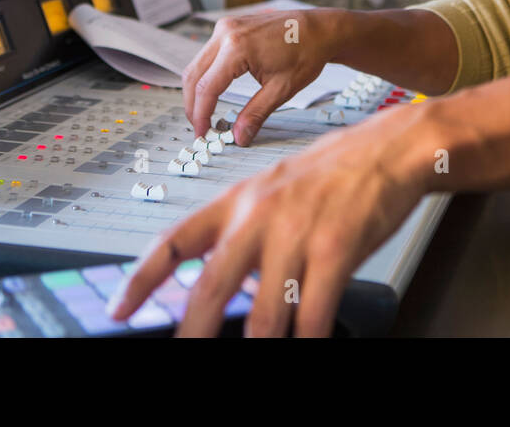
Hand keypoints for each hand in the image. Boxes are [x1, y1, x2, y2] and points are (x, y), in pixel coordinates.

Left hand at [107, 104, 431, 336]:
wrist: (390, 149)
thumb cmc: (334, 173)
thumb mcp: (275, 190)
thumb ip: (244, 229)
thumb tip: (219, 280)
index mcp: (238, 200)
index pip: (175, 240)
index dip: (141, 277)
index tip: (119, 308)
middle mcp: (261, 215)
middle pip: (212, 283)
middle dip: (194, 330)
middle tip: (185, 352)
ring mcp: (298, 232)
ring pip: (265, 310)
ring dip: (259, 344)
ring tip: (255, 360)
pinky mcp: (335, 247)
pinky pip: (314, 310)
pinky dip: (308, 337)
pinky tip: (307, 344)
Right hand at [181, 9, 337, 143]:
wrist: (320, 29)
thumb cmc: (306, 53)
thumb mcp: (282, 89)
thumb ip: (255, 114)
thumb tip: (239, 137)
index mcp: (237, 47)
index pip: (207, 88)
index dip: (201, 115)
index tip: (203, 133)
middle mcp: (226, 33)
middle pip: (194, 75)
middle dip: (193, 105)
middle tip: (201, 128)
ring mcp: (226, 26)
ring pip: (197, 64)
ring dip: (197, 90)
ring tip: (205, 114)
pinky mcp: (229, 26)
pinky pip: (207, 54)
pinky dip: (206, 75)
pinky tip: (213, 92)